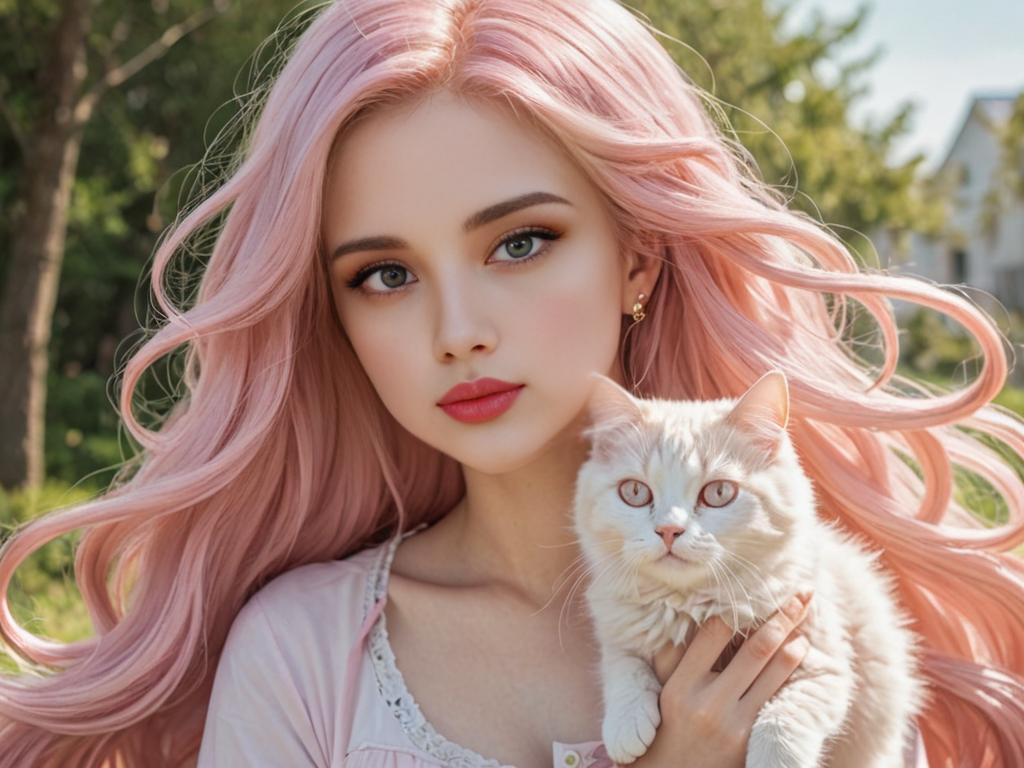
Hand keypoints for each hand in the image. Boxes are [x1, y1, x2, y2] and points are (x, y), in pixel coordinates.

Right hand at [621, 591, 813, 767]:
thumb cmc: (664, 735)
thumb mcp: (659, 695)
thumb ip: (670, 659)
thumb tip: (681, 616)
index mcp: (680, 687)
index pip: (713, 634)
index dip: (736, 608)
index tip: (753, 589)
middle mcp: (708, 704)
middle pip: (754, 648)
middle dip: (782, 616)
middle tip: (802, 592)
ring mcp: (734, 725)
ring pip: (774, 671)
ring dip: (794, 642)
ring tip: (804, 623)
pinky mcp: (752, 742)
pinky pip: (777, 697)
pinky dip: (790, 671)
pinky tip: (799, 652)